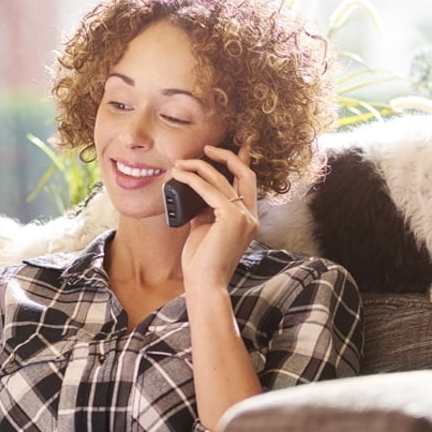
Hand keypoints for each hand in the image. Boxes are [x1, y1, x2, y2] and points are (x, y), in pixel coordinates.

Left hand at [173, 143, 258, 293]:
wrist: (205, 284)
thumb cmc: (202, 263)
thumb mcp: (205, 229)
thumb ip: (205, 209)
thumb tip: (195, 190)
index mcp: (248, 220)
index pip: (248, 183)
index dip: (242, 162)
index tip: (236, 147)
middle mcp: (251, 217)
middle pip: (245, 173)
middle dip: (226, 156)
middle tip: (207, 148)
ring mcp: (244, 217)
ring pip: (223, 179)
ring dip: (200, 166)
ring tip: (181, 163)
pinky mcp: (231, 218)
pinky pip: (210, 190)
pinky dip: (193, 179)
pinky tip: (180, 175)